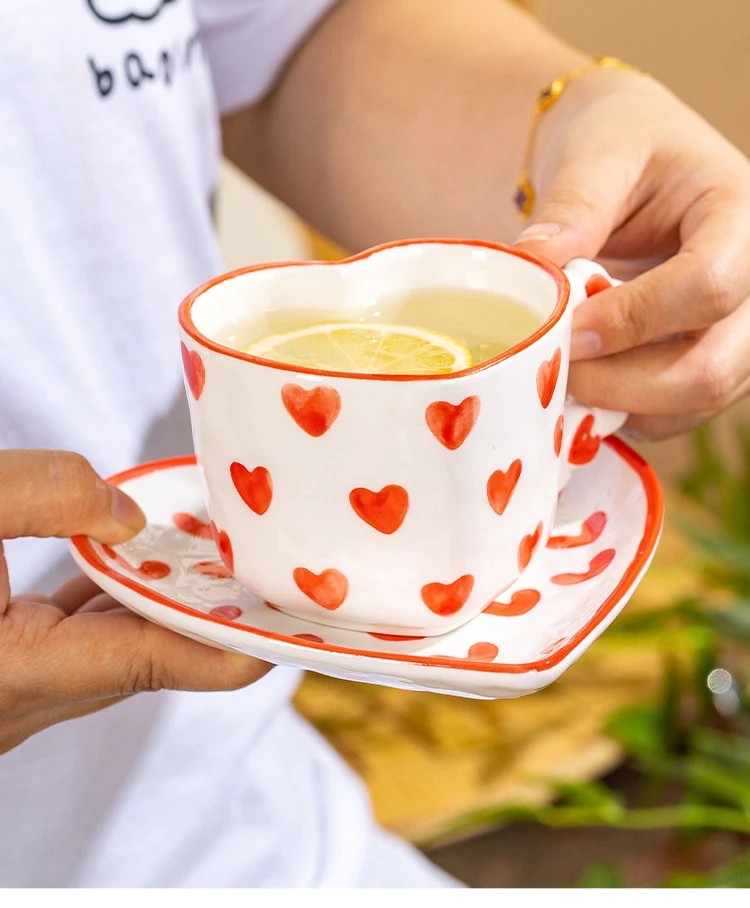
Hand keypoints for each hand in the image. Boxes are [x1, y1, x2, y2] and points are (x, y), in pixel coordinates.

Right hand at [0, 450, 270, 754]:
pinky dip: (113, 600)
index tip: (292, 614)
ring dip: (161, 599)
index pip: (160, 663)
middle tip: (261, 556)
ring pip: (117, 648)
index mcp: (19, 672)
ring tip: (212, 546)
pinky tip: (129, 555)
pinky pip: (80, 641)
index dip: (236, 640)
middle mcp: (23, 701)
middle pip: (151, 654)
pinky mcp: (6, 670)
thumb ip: (47, 495)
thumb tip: (128, 515)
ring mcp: (14, 692)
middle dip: (209, 605)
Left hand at [514, 67, 749, 439]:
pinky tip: (577, 383)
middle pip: (711, 368)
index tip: (567, 329)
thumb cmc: (624, 143)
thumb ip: (570, 211)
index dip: (634, 319)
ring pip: (692, 404)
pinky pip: (670, 414)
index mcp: (741, 214)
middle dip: (621, 385)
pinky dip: (619, 413)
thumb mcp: (596, 155)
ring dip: (617, 406)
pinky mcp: (706, 362)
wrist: (636, 160)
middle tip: (552, 371)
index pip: (709, 284)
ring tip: (557, 376)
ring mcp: (737, 333)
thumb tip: (529, 270)